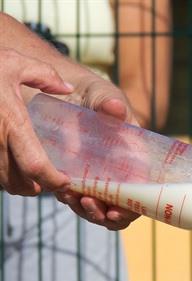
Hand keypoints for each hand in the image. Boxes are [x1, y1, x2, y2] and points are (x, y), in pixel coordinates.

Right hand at [0, 46, 72, 194]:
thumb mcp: (16, 62)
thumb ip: (44, 75)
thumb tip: (66, 87)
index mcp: (13, 123)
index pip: (35, 165)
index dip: (53, 180)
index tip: (66, 181)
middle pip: (18, 182)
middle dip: (38, 188)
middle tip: (54, 184)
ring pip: (2, 181)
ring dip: (21, 185)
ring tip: (36, 179)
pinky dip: (5, 175)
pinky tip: (16, 167)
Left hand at [53, 74, 140, 229]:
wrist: (61, 89)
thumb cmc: (91, 91)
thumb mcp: (102, 93)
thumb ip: (108, 102)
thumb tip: (116, 108)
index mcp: (134, 157)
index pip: (141, 191)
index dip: (132, 208)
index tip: (116, 212)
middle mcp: (119, 172)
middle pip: (121, 207)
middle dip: (105, 214)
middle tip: (87, 203)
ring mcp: (98, 177)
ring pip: (99, 208)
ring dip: (86, 210)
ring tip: (70, 196)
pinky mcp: (77, 177)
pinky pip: (78, 199)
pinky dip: (70, 200)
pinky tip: (60, 191)